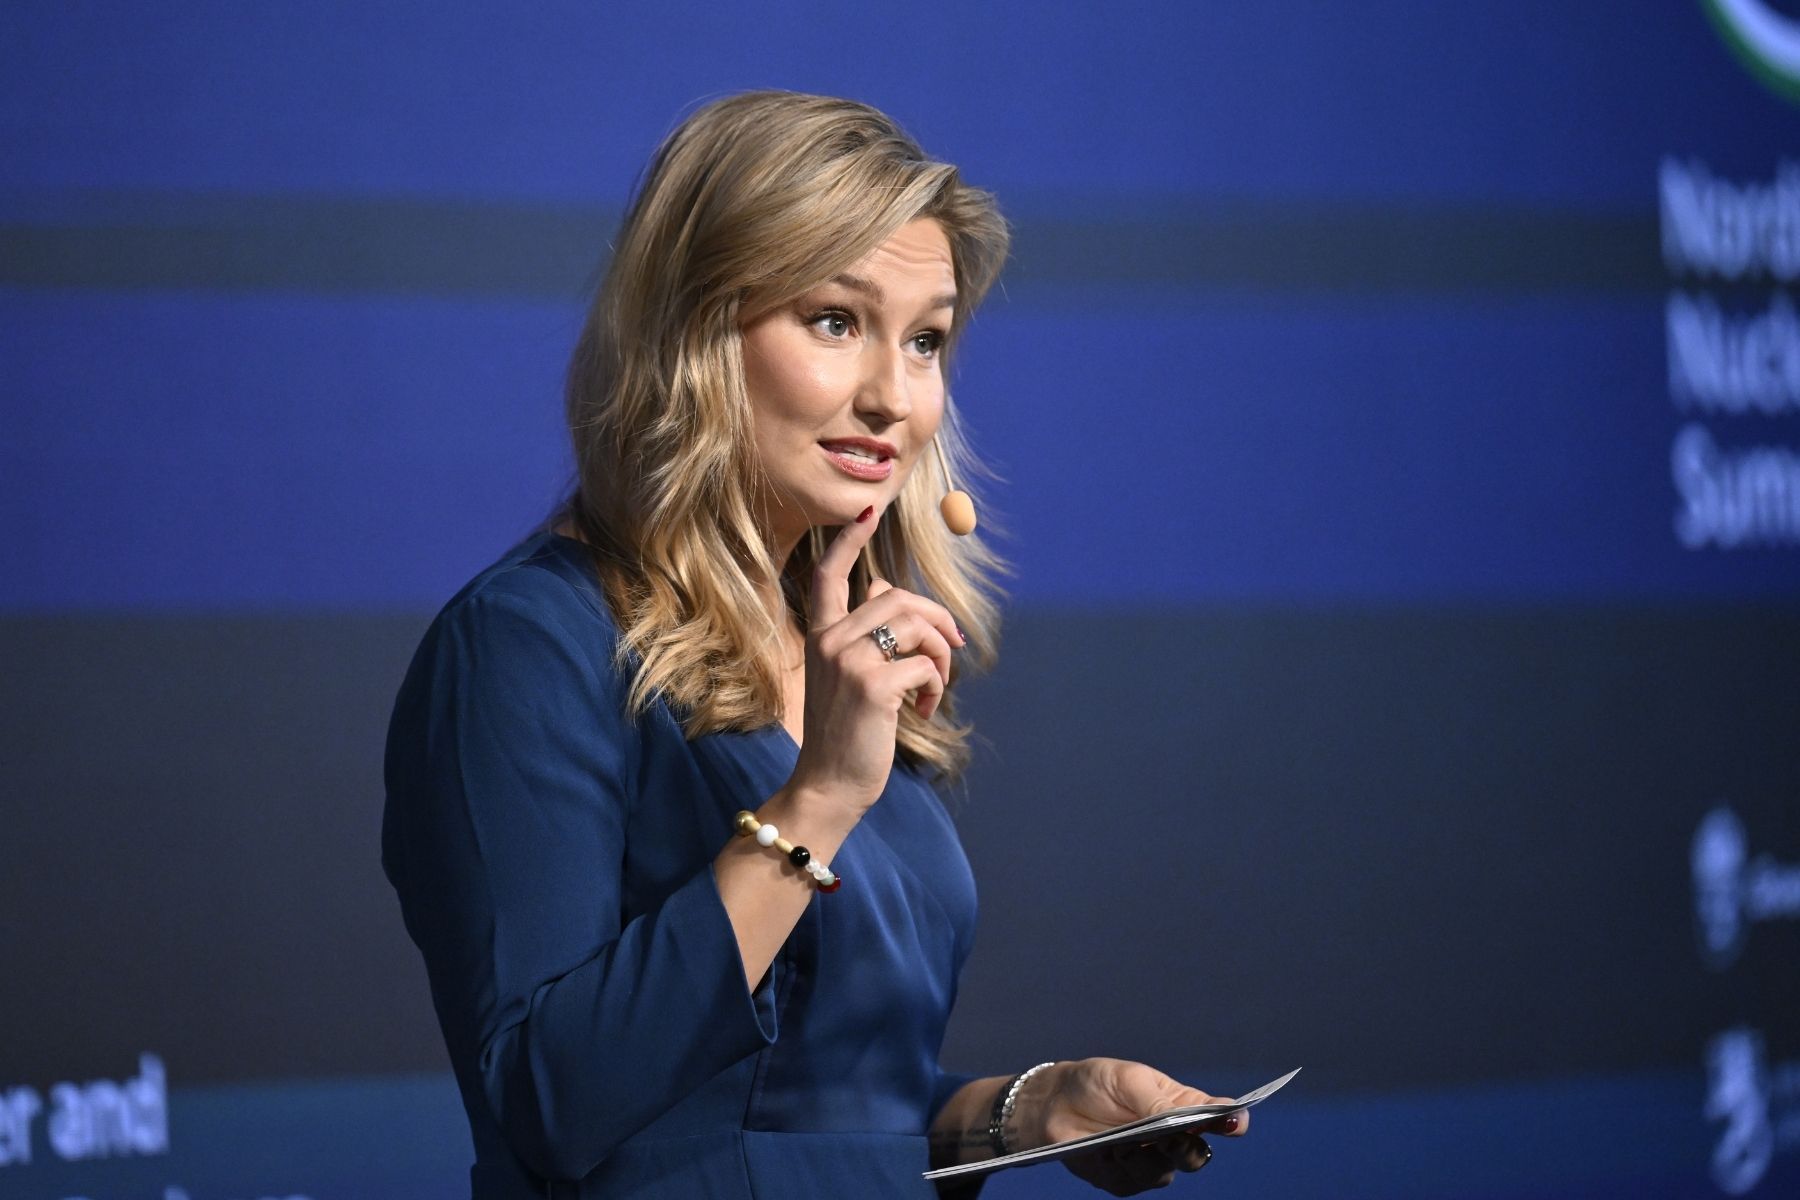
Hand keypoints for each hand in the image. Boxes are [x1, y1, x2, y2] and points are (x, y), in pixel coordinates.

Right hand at [790, 504, 963, 810]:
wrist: (829, 784)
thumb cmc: (845, 733)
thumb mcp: (844, 678)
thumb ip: (863, 638)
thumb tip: (899, 600)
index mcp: (820, 635)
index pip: (828, 575)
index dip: (850, 540)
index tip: (866, 511)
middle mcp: (829, 640)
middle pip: (898, 597)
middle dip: (937, 620)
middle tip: (952, 649)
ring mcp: (849, 661)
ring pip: (917, 625)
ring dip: (941, 655)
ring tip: (934, 687)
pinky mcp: (873, 685)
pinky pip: (926, 666)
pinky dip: (936, 687)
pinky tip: (922, 712)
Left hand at [1027, 1058, 1247, 1195]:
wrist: (1053, 1102)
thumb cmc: (1097, 1083)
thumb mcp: (1129, 1080)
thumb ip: (1161, 1100)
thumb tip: (1201, 1113)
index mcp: (1181, 1108)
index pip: (1217, 1118)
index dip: (1231, 1121)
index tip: (1234, 1122)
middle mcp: (1171, 1139)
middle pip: (1196, 1154)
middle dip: (1187, 1147)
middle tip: (1172, 1136)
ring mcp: (1148, 1162)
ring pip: (1165, 1172)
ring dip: (1148, 1157)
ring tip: (1126, 1140)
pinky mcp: (1123, 1181)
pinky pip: (1132, 1182)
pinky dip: (1120, 1166)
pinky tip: (1108, 1150)